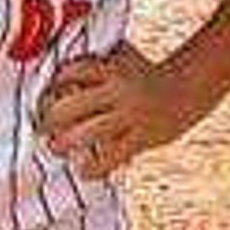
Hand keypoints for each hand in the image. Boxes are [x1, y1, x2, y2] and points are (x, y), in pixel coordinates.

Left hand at [37, 44, 187, 178]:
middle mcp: (117, 90)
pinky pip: (112, 157)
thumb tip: (58, 61)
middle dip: (48, 121)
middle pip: (70, 107)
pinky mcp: (142, 137)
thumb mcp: (121, 58)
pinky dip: (94, 167)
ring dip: (64, 145)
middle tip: (40, 129)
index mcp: (110, 68)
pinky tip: (83, 170)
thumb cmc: (144, 74)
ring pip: (87, 133)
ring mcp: (130, 114)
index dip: (51, 87)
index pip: (70, 73)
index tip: (42, 98)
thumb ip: (95, 61)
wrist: (189, 87)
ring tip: (56, 149)